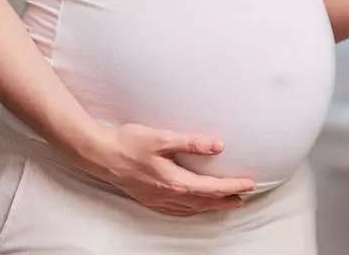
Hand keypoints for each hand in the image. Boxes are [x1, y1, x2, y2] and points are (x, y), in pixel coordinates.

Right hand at [73, 122, 255, 216]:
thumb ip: (191, 142)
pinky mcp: (148, 198)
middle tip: (244, 198)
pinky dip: (191, 209)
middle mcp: (168, 195)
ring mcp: (157, 199)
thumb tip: (218, 146)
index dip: (233, 186)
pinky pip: (176, 210)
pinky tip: (193, 207)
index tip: (249, 184)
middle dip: (226, 201)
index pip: (212, 188)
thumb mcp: (162, 138)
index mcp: (174, 181)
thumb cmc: (128, 142)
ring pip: (191, 208)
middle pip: (205, 202)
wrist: (99, 154)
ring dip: (211, 206)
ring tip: (225, 203)